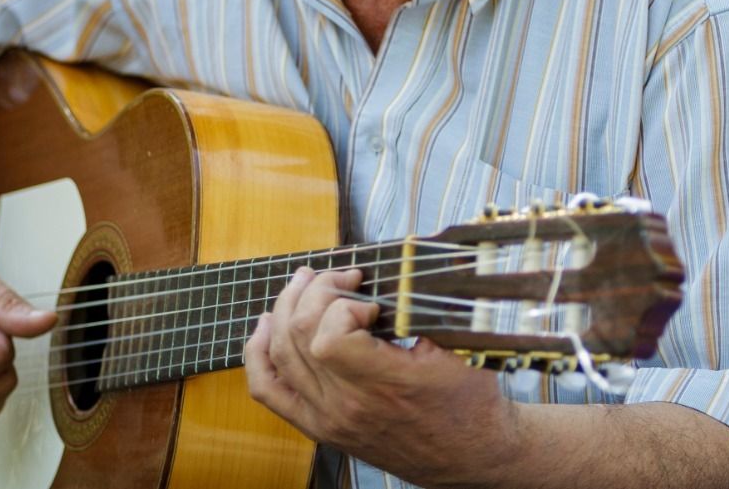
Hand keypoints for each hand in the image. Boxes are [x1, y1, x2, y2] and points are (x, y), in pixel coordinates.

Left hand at [244, 266, 516, 486]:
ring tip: (306, 284)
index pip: (329, 337)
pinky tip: (266, 324)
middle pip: (298, 335)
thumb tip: (394, 272)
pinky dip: (257, 352)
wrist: (471, 457)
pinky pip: (267, 389)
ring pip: (278, 353)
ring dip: (287, 308)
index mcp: (383, 387)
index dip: (344, 305)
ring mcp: (327, 419)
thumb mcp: (458, 350)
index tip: (371, 302)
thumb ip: (419, 312)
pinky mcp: (319, 427)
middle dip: (315, 291)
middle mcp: (346, 407)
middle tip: (341, 278)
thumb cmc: (469, 404)